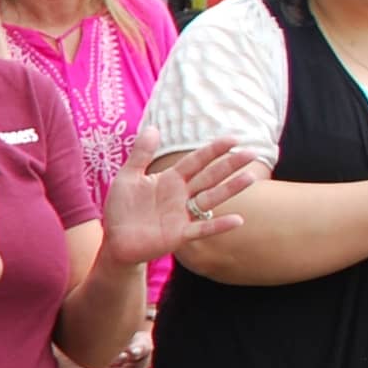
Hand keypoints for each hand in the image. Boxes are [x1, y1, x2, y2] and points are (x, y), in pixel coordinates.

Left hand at [99, 137, 258, 266]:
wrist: (115, 240)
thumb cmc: (122, 208)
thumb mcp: (128, 176)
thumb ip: (140, 153)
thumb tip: (154, 128)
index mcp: (170, 179)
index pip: (195, 161)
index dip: (212, 150)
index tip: (233, 138)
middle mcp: (181, 195)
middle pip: (209, 176)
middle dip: (230, 165)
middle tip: (252, 152)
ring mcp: (182, 215)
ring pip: (211, 199)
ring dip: (230, 189)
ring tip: (250, 178)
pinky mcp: (179, 235)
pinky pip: (202, 229)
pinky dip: (219, 225)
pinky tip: (238, 219)